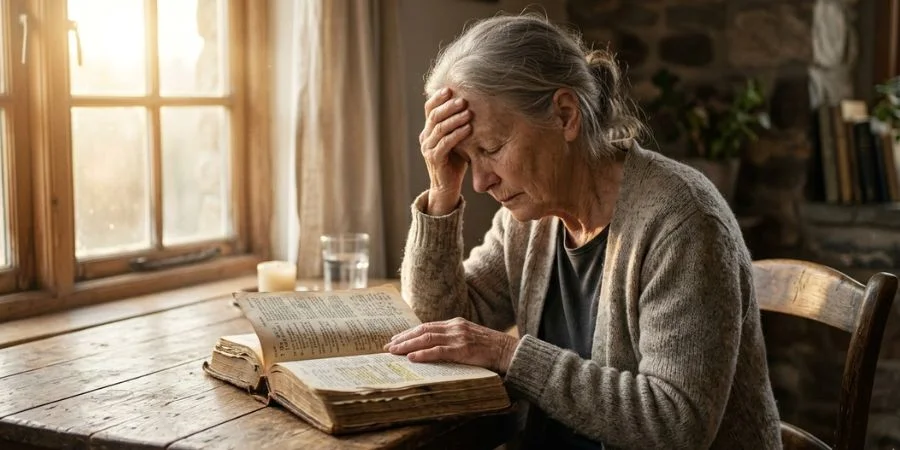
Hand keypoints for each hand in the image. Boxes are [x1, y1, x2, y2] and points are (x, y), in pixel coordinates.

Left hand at [384, 317, 518, 373]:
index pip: (426, 326)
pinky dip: (423, 354)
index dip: (409, 333)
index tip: (395, 339)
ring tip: (394, 352)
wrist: (509, 351)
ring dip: (408, 346)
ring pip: (427, 339)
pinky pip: (439, 351)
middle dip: (403, 339)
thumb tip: (433, 348)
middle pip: (422, 330)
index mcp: (455, 323)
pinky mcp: (463, 350)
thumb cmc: (490, 348)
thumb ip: (453, 339)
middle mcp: (455, 327)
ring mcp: (458, 337)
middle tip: (388, 347)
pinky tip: (412, 358)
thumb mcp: (469, 338)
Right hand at [419, 88, 471, 214]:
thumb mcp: (456, 140)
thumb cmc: (455, 161)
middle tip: (463, 100)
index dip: (438, 98)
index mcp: (428, 130)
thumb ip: (458, 125)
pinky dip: (457, 134)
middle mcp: (425, 137)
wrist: (447, 187)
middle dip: (449, 106)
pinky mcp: (434, 159)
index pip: (429, 108)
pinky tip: (468, 128)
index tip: (451, 89)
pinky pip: (445, 143)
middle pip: (434, 116)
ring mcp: (427, 148)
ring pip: (439, 128)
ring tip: (468, 112)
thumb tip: (473, 104)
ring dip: (455, 118)